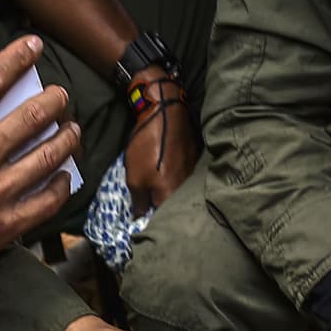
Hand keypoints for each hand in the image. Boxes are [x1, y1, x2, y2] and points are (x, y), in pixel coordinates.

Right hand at [0, 36, 80, 299]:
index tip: (32, 48)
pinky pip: (48, 200)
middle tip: (61, 97)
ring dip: (67, 140)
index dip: (15, 59)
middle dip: (54, 101)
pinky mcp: (8, 223)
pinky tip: (65, 177)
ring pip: (49, 157)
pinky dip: (62, 185)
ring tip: (73, 132)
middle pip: (31, 117)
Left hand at [123, 71, 199, 214]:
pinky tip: (169, 171)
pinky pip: (185, 176)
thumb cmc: (148, 147)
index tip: (143, 218)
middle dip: (162, 208)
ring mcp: (194, 174)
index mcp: (172, 198)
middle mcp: (188, 190)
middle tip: (149, 203)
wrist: (166, 111)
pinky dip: (177, 177)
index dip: (151, 220)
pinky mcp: (196, 160)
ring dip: (171, 192)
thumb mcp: (135, 178)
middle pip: (174, 206)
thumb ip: (139, 202)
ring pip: (180, 191)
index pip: (162, 219)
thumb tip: (140, 216)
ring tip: (159, 186)